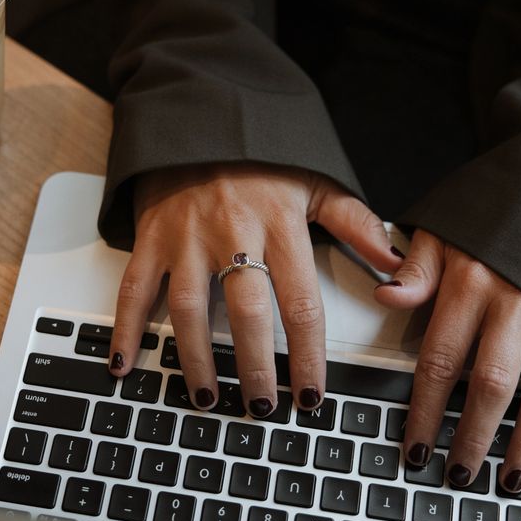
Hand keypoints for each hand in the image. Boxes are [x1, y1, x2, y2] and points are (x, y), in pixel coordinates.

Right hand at [107, 163, 403, 415]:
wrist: (198, 113)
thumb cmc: (260, 154)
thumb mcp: (316, 180)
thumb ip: (356, 224)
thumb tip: (396, 263)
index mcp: (279, 224)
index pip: (300, 302)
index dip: (307, 355)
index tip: (311, 394)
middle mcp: (232, 234)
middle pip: (246, 313)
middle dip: (254, 367)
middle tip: (262, 408)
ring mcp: (186, 237)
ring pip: (189, 309)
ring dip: (196, 360)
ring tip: (206, 398)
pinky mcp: (151, 237)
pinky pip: (135, 289)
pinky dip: (125, 328)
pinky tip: (123, 363)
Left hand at [375, 230, 520, 491]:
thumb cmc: (500, 202)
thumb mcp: (446, 223)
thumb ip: (417, 266)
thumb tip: (385, 295)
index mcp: (472, 281)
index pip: (439, 358)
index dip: (424, 408)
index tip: (414, 444)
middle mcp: (516, 302)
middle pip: (492, 383)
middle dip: (473, 436)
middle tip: (458, 475)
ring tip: (513, 478)